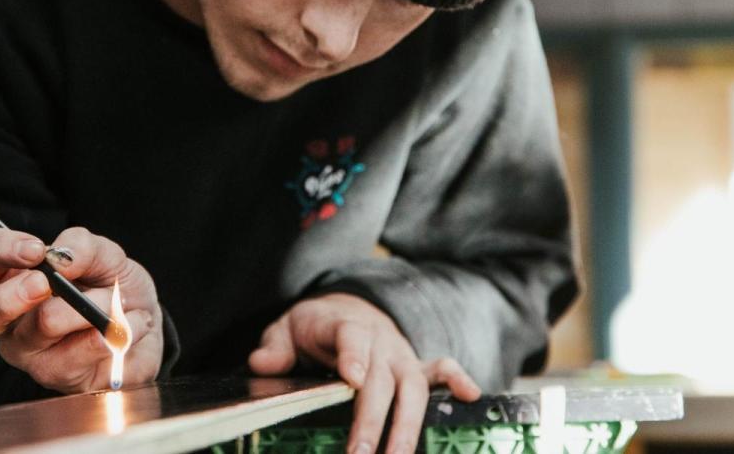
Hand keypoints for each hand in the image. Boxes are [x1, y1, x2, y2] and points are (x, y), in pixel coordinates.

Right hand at [0, 225, 163, 392]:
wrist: (146, 327)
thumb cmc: (114, 287)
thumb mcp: (106, 255)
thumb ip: (82, 246)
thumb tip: (60, 257)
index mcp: (11, 275)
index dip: (0, 247)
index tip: (37, 250)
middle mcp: (7, 318)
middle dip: (13, 295)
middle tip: (47, 283)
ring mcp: (26, 353)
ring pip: (42, 325)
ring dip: (93, 306)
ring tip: (118, 302)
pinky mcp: (54, 378)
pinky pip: (78, 353)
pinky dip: (113, 332)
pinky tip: (126, 327)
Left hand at [248, 293, 480, 453]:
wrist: (345, 308)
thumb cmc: (314, 327)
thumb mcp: (286, 330)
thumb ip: (274, 347)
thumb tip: (261, 364)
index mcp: (344, 325)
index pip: (349, 337)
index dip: (351, 356)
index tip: (351, 378)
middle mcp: (379, 340)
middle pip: (381, 377)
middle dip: (373, 418)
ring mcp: (400, 354)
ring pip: (413, 386)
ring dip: (408, 425)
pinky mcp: (415, 366)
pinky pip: (440, 369)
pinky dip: (457, 379)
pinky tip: (471, 396)